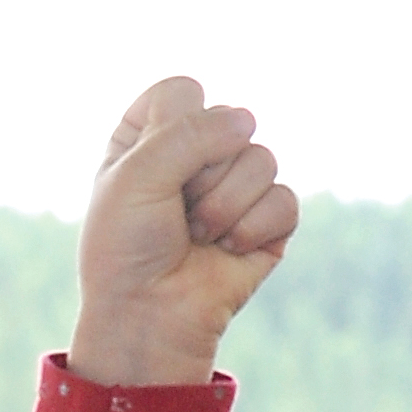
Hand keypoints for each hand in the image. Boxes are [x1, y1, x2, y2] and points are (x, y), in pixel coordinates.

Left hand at [69, 78, 297, 387]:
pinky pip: (283, 200)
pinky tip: (227, 252)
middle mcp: (196, 155)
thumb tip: (248, 121)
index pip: (182, 92)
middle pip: (228, 120)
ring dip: (224, 205)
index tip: (148, 172)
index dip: (172, 128)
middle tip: (175, 214)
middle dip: (202, 173)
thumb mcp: (138, 175)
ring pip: (261, 159)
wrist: (147, 320)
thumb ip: (189, 131)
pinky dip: (253, 230)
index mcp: (152, 136)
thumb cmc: (127, 251)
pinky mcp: (267, 222)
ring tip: (198, 237)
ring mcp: (235, 187)